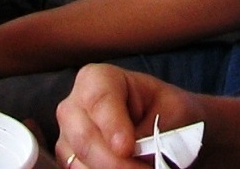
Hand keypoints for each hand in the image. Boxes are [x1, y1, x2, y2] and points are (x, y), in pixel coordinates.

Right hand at [55, 64, 203, 168]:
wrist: (164, 125)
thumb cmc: (166, 109)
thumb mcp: (171, 110)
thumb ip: (153, 128)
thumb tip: (137, 151)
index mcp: (97, 79)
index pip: (98, 100)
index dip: (112, 125)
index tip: (127, 148)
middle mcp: (74, 106)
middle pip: (85, 138)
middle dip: (115, 161)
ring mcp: (67, 136)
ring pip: (80, 163)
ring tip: (142, 168)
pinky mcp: (70, 161)